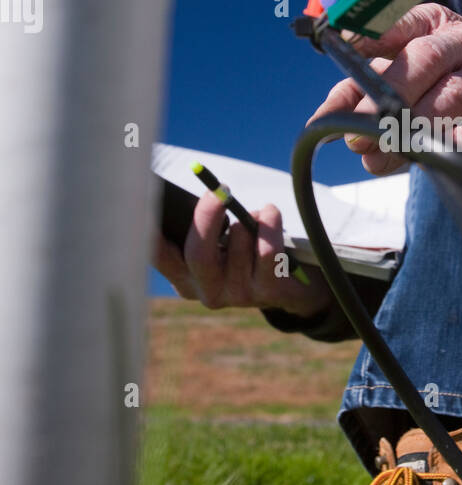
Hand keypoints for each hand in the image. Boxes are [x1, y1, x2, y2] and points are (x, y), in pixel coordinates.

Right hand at [151, 190, 331, 316]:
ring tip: (254, 215)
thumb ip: (201, 222)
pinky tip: (269, 213)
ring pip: (237, 242)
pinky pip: (266, 250)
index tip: (148, 198)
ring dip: (248, 218)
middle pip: (197, 254)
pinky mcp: (268, 292)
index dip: (150, 228)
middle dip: (208, 217)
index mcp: (183, 276)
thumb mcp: (218, 239)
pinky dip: (268, 223)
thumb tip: (201, 190)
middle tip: (218, 191)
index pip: (157, 254)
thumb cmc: (245, 249)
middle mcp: (205, 290)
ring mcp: (237, 295)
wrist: (290, 285)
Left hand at [307, 3, 461, 175]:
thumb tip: (329, 116)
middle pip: (419, 61)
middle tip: (358, 134)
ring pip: (451, 96)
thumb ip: (371, 88)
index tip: (340, 68)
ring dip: (415, 129)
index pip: (391, 25)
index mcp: (431, 22)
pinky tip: (446, 150)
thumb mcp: (421, 73)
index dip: (361, 47)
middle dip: (383, 100)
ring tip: (386, 155)